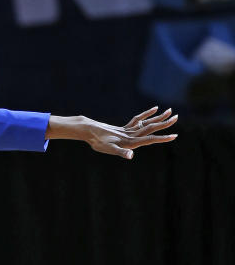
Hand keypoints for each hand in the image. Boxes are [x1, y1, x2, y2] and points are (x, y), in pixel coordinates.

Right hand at [47, 107, 178, 158]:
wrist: (89, 134)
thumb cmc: (97, 142)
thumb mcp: (109, 148)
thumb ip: (120, 152)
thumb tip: (130, 156)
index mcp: (132, 143)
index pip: (150, 140)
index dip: (162, 138)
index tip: (174, 136)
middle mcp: (133, 138)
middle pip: (152, 130)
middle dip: (165, 124)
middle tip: (176, 117)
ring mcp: (130, 133)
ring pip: (148, 124)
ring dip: (159, 118)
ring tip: (170, 111)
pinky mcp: (125, 130)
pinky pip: (139, 121)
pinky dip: (147, 115)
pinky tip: (155, 109)